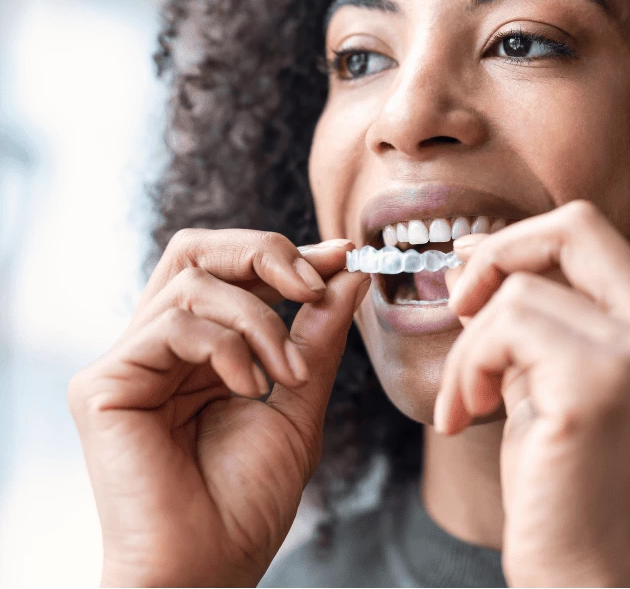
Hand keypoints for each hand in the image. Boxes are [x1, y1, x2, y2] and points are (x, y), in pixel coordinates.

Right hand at [68, 229, 369, 585]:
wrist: (211, 564)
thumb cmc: (248, 498)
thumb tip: (347, 273)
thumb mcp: (299, 400)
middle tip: (312, 283)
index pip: (231, 272)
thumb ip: (317, 335)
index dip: (284, 255)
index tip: (342, 256)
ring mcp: (129, 363)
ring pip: (192, 281)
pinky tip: (250, 388)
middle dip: (264, 253)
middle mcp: (160, 348)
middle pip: (197, 251)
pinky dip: (226, 347)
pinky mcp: (104, 384)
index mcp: (200, 350)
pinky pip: (173, 325)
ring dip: (259, 319)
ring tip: (288, 373)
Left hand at [435, 201, 629, 586]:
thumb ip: (537, 324)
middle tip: (458, 302)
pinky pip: (503, 330)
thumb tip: (475, 261)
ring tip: (466, 401)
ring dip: (469, 346)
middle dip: (499, 251)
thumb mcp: (561, 389)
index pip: (596, 238)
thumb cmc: (567, 493)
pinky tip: (464, 414)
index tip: (475, 275)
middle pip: (576, 226)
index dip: (526, 241)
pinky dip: (467, 367)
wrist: (589, 582)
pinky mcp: (596, 388)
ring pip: (519, 292)